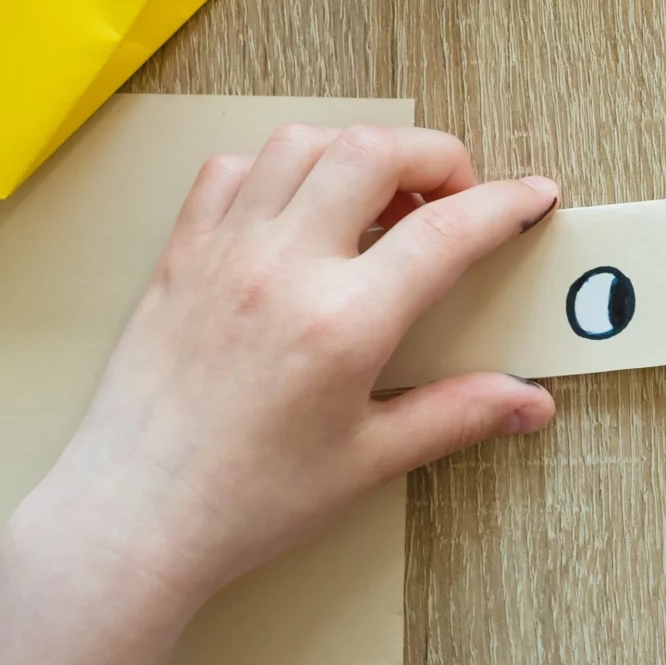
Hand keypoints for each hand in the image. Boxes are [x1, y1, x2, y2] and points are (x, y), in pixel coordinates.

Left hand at [9, 123, 558, 622]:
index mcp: (342, 322)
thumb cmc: (243, 503)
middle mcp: (284, 267)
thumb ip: (456, 414)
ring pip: (304, 143)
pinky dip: (278, 169)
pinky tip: (298, 209)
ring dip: (357, 151)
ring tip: (380, 198)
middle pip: (377, 150)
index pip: (447, 231)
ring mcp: (226, 251)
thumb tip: (529, 402)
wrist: (131, 521)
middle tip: (456, 199)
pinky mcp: (181, 254)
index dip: (505, 204)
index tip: (534, 199)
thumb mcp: (367, 461)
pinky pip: (232, 170)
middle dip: (437, 157)